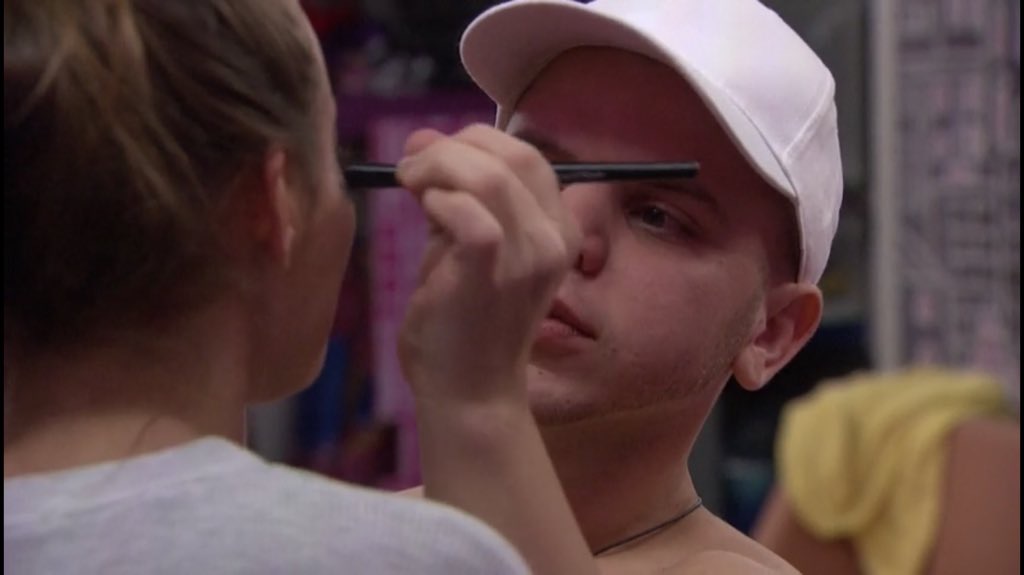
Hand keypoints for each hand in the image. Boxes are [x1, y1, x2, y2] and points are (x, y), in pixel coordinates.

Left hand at [396, 124, 579, 406]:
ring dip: (438, 166)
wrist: (468, 393)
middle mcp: (555, 239)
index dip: (475, 141)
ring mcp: (530, 256)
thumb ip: (454, 196)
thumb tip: (423, 142)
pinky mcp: (494, 273)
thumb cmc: (464, 324)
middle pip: (514, 154)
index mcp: (559, 229)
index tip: (428, 152)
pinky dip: (440, 200)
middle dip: (454, 146)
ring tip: (408, 182)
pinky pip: (470, 214)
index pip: (527, 156)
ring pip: (490, 176)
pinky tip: (423, 212)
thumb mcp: (466, 249)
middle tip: (410, 164)